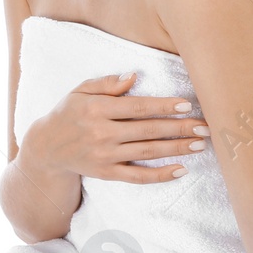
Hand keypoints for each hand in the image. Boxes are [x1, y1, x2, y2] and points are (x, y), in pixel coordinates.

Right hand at [25, 71, 209, 184]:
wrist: (46, 148)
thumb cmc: (68, 113)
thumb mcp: (80, 91)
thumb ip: (106, 83)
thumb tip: (133, 76)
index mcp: (97, 109)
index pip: (137, 107)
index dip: (164, 106)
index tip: (187, 104)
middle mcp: (102, 133)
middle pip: (148, 130)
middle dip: (180, 128)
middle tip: (206, 126)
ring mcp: (105, 156)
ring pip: (148, 152)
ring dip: (177, 148)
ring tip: (200, 144)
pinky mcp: (107, 174)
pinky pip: (137, 176)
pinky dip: (160, 175)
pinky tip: (181, 170)